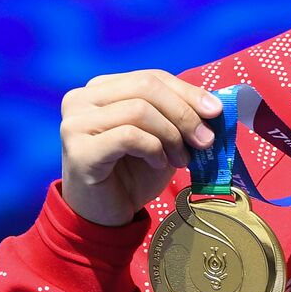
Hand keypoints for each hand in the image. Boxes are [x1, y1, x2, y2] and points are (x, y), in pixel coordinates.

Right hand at [60, 70, 222, 226]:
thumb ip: (181, 113)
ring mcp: (74, 123)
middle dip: (184, 113)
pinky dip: (153, 148)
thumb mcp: (165, 135)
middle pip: (146, 88)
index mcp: (101, 88)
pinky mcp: (78, 150)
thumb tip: (214, 102)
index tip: (216, 111)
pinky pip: (128, 136)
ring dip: (171, 136)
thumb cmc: (135, 171)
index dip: (188, 92)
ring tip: (181, 159)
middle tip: (205, 140)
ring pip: (139, 110)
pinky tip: (158, 163)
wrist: (106, 214)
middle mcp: (80, 99)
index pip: (152, 77)